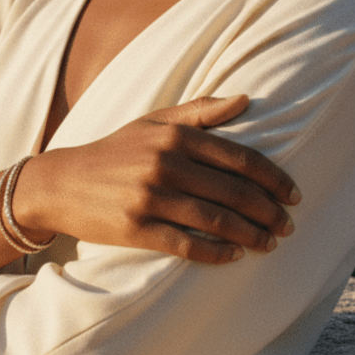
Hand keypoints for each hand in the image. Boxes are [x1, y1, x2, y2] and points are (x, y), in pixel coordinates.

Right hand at [11, 94, 299, 263]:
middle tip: (288, 225)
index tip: (293, 194)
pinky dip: (216, 252)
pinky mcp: (135, 229)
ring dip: (250, 234)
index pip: (239, 157)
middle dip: (269, 211)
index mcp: (174, 136)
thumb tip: (246, 99)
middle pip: (233, 191)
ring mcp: (149, 197)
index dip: (273, 177)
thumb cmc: (115, 151)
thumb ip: (200, 111)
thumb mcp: (153, 122)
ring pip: (216, 219)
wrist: (60, 182)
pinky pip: (187, 245)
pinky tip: (234, 255)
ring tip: (269, 243)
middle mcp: (164, 163)